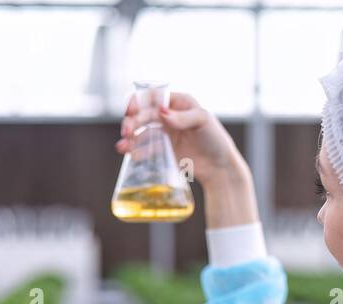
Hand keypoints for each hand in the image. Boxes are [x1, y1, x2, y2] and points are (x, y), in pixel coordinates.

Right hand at [115, 90, 248, 189]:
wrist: (219, 168)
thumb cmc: (215, 140)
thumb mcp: (203, 121)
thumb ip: (182, 116)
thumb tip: (161, 112)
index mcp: (179, 102)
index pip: (153, 96)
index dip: (139, 102)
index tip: (131, 111)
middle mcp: (170, 115)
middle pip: (144, 114)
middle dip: (132, 122)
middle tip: (127, 133)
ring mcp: (166, 133)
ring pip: (142, 131)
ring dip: (130, 137)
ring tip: (123, 146)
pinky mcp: (164, 149)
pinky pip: (146, 147)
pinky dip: (136, 150)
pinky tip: (130, 154)